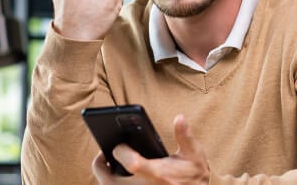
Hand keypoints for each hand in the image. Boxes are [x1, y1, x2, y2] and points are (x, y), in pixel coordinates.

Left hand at [92, 115, 209, 183]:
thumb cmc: (195, 177)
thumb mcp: (194, 155)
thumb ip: (185, 136)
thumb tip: (179, 118)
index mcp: (159, 175)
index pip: (132, 164)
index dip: (121, 152)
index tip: (119, 145)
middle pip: (110, 182)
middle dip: (100, 166)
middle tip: (102, 154)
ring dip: (105, 177)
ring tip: (106, 163)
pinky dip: (114, 184)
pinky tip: (116, 175)